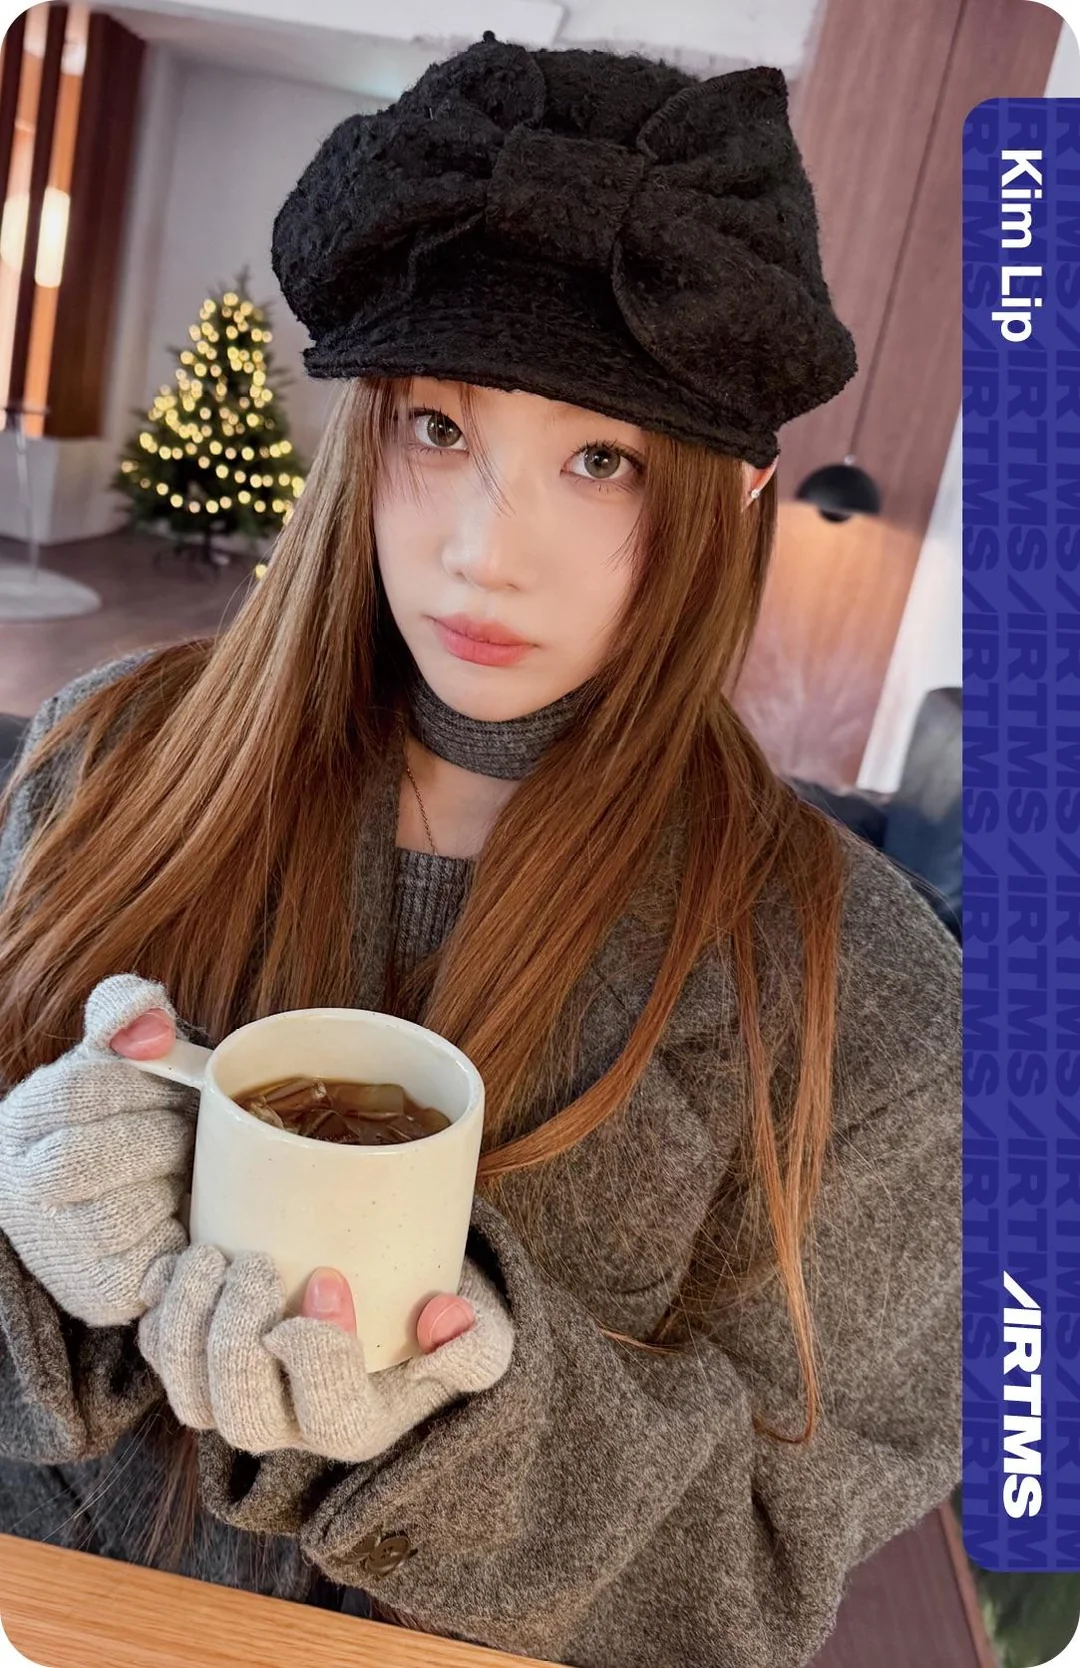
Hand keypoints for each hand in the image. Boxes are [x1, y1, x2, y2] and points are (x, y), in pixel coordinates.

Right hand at [0, 973, 197, 1326]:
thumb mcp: (115, 1059)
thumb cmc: (121, 1120)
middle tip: (183, 1130)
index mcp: (21, 1124)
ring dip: (167, 1186)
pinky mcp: (99, 1294)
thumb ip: (124, 1016)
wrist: (116, 1202)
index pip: (75, 1094)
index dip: (137, 1086)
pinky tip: (181, 1213)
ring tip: (180, 1172)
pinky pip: (149, 1265)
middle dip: (153, 1138)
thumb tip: (146, 1011)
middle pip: (82, 1161)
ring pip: (118, 1215)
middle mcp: (20, 1190)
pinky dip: (179, 1236)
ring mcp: (55, 1248)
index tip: (168, 1085)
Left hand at [137, 1246, 514, 1461]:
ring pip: (187, 1394)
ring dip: (187, 1324)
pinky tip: (180, 1261)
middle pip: (241, 1417)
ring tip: (211, 1256)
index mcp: (358, 1425)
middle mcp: (289, 1425)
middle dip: (237, 1341)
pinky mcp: (200, 1361)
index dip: (320, 1357)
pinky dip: (158, 1308)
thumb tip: (443, 1322)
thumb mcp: (483, 1331)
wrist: (396, 1303)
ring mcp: (238, 1397)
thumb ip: (477, 1339)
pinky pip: (158, 1352)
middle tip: (259, 1266)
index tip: (331, 1280)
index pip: (329, 1417)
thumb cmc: (437, 1317)